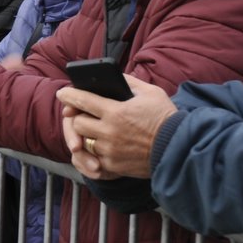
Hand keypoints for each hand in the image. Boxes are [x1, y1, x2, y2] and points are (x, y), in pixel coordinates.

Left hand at [57, 73, 173, 181]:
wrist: (180, 150)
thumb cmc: (166, 118)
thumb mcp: (150, 93)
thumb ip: (129, 82)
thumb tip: (113, 77)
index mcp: (116, 112)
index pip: (83, 100)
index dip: (69, 96)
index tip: (62, 93)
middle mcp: (109, 132)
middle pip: (78, 123)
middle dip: (80, 117)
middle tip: (84, 114)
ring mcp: (109, 151)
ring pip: (84, 141)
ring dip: (87, 134)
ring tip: (95, 129)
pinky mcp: (113, 166)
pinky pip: (94, 157)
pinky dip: (97, 150)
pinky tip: (105, 144)